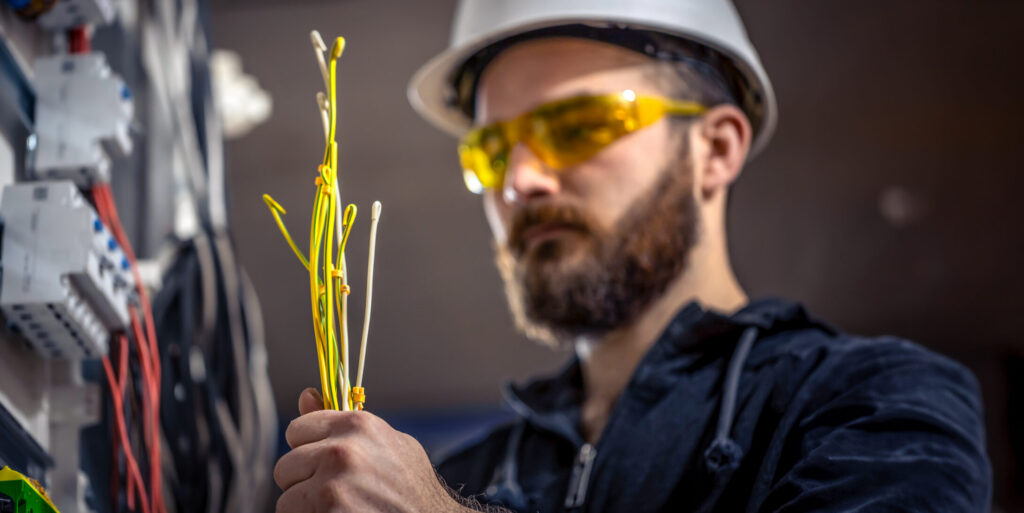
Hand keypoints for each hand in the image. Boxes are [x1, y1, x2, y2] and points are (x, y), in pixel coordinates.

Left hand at [274, 388, 466, 512]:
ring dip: (305, 509)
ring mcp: (332, 488)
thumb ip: (342, 422)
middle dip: (303, 482)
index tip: (323, 464)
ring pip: (286, 499)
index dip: (308, 450)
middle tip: (335, 494)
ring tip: (338, 509)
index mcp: (356, 425)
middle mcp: (342, 451)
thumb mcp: (386, 442)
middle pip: (286, 467)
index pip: (296, 431)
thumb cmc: (412, 486)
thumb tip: (305, 395)